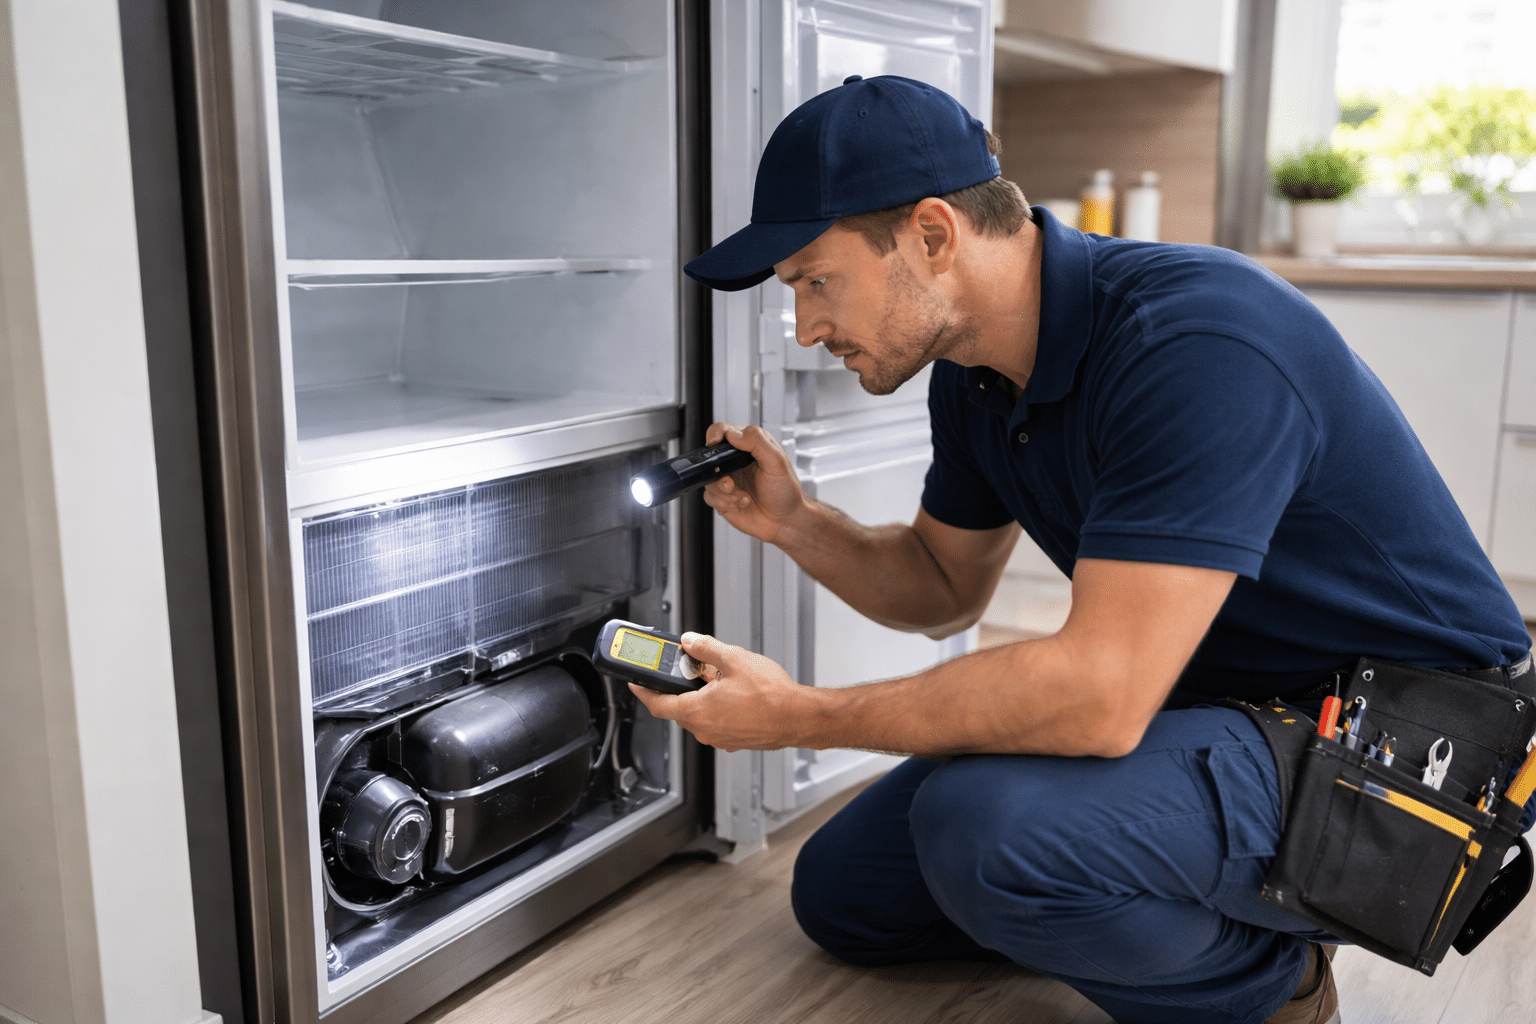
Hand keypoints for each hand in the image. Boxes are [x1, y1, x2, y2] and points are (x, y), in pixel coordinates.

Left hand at [627, 632, 805, 750]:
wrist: (798, 717)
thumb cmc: (772, 695)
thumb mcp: (734, 659)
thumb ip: (706, 648)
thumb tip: (689, 642)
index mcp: (697, 711)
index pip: (658, 704)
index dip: (643, 692)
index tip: (636, 683)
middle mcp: (705, 730)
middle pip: (679, 708)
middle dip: (681, 688)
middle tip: (690, 669)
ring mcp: (720, 738)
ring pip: (700, 716)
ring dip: (702, 698)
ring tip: (720, 678)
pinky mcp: (735, 741)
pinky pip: (716, 723)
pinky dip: (717, 708)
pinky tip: (734, 693)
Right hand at [701, 423, 806, 544]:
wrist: (786, 521)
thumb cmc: (786, 491)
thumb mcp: (777, 462)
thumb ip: (757, 442)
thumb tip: (733, 433)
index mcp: (749, 446)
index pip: (724, 431)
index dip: (715, 434)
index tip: (713, 443)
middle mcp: (736, 462)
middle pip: (710, 457)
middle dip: (717, 473)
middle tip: (730, 484)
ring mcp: (729, 480)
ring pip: (708, 480)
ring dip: (724, 492)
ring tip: (742, 497)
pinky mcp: (723, 497)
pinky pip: (710, 497)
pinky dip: (725, 503)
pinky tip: (742, 504)